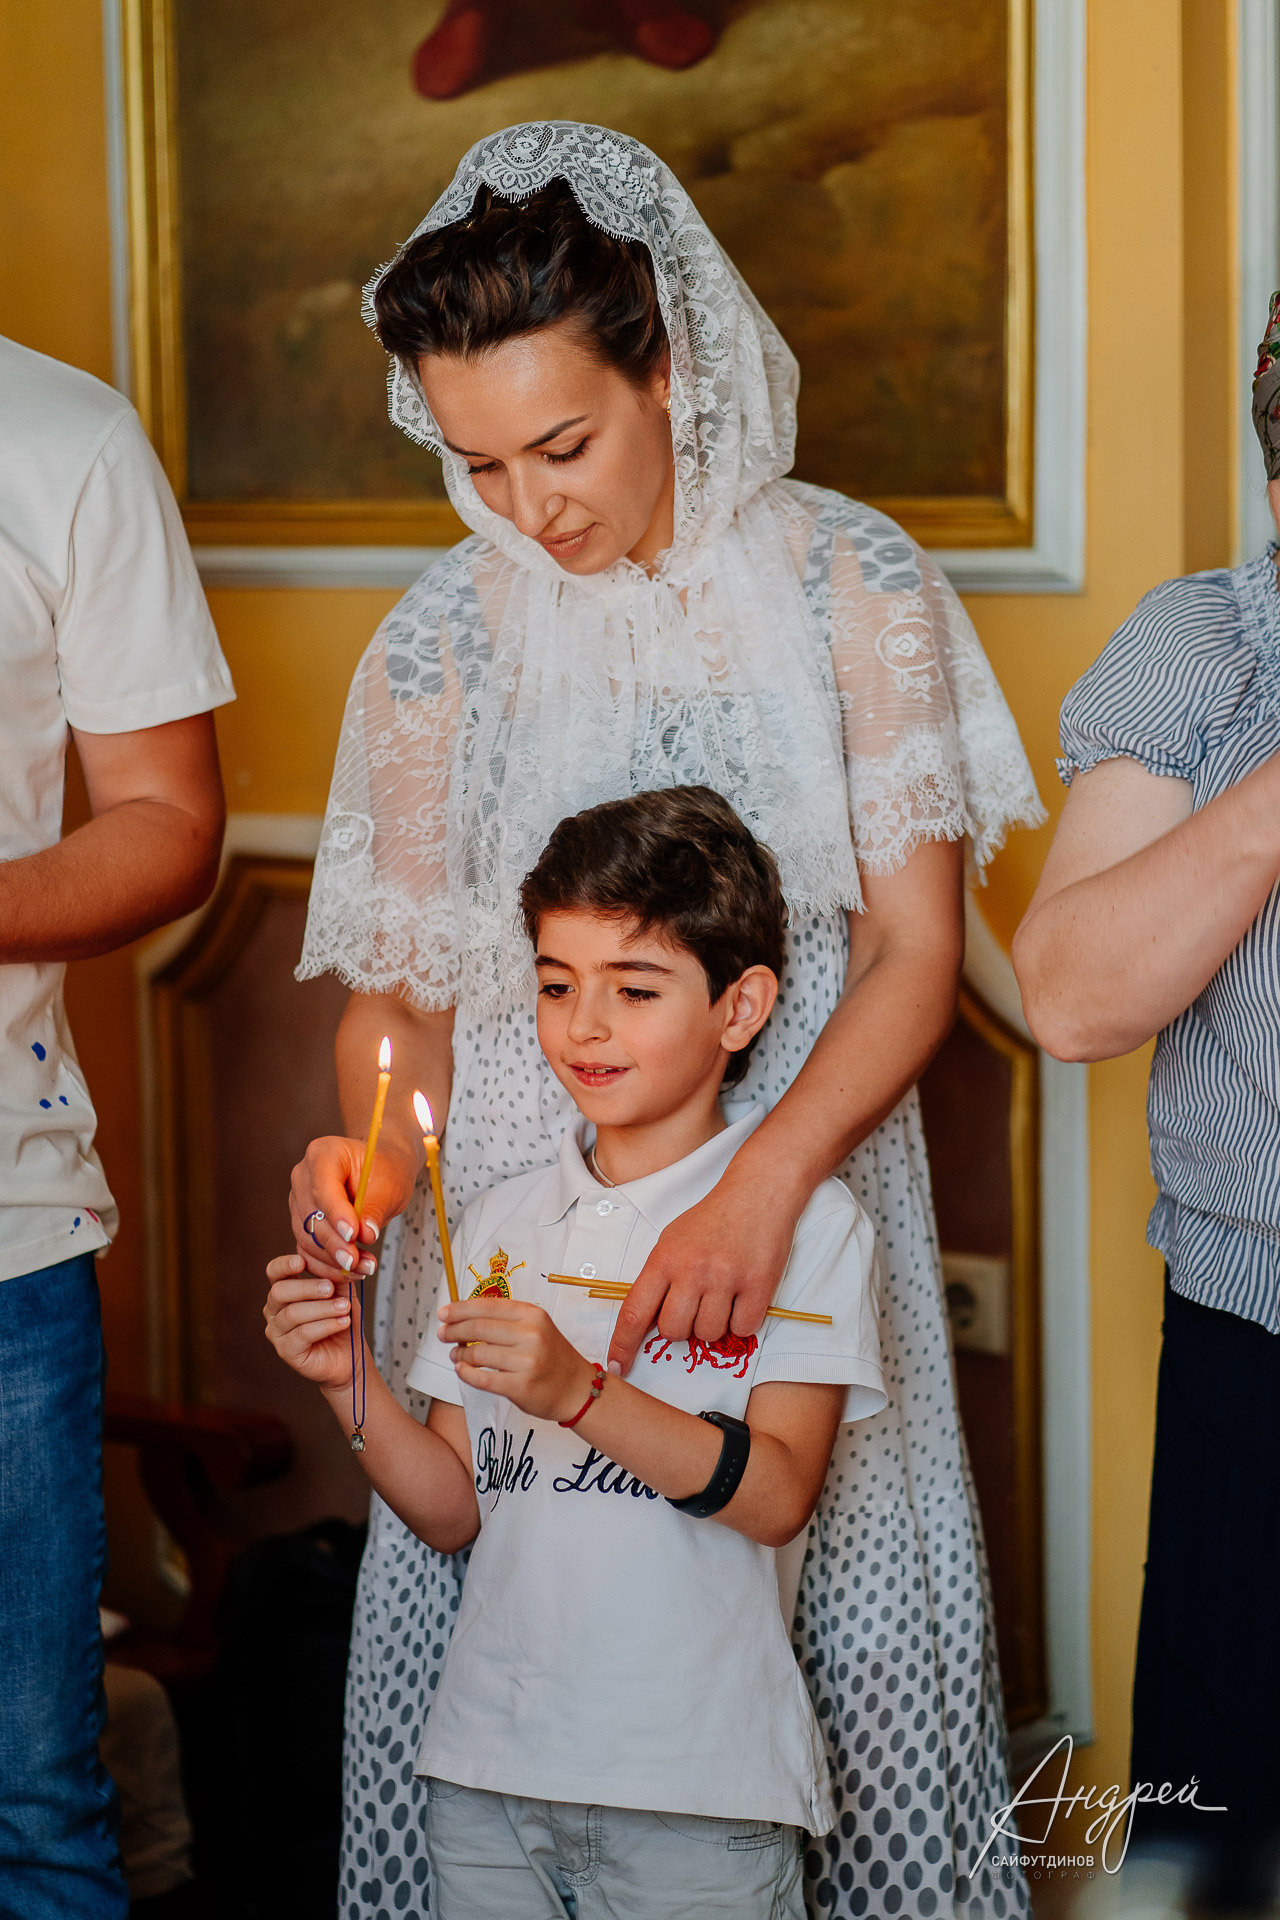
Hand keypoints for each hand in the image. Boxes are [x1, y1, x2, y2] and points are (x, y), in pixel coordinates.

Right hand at [264, 1255, 358, 1390]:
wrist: (349, 1354)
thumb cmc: (342, 1319)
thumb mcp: (342, 1291)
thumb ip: (336, 1275)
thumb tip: (338, 1257)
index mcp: (285, 1289)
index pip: (274, 1271)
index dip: (284, 1265)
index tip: (301, 1261)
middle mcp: (274, 1309)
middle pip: (279, 1292)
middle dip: (307, 1288)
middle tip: (330, 1288)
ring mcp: (276, 1331)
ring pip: (293, 1314)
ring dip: (323, 1308)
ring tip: (344, 1307)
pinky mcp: (285, 1350)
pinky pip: (302, 1334)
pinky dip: (325, 1326)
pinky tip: (342, 1322)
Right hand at [288, 1134, 417, 1280]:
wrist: (382, 1170)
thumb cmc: (386, 1170)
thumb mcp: (390, 1184)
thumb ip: (374, 1208)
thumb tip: (365, 1234)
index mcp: (322, 1153)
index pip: (322, 1186)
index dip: (336, 1213)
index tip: (354, 1234)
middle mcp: (303, 1176)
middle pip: (311, 1216)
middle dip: (336, 1243)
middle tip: (358, 1261)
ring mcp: (299, 1200)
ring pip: (307, 1237)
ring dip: (334, 1259)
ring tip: (364, 1267)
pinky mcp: (301, 1223)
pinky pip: (307, 1249)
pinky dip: (327, 1266)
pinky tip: (351, 1273)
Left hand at [438, 1297, 594, 1422]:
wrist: (577, 1388)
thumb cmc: (552, 1356)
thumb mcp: (537, 1327)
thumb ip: (507, 1320)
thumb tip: (465, 1316)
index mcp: (532, 1315)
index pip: (487, 1306)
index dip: (460, 1309)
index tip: (444, 1314)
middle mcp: (531, 1335)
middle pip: (479, 1328)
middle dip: (454, 1330)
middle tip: (443, 1334)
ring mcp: (527, 1362)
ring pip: (478, 1354)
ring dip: (460, 1354)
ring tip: (456, 1354)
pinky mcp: (521, 1386)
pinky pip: (482, 1379)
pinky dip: (466, 1374)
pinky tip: (462, 1370)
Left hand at [607, 1159, 805, 1372]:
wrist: (758, 1192)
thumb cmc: (712, 1220)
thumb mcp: (672, 1241)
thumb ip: (659, 1279)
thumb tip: (646, 1324)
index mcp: (665, 1258)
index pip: (635, 1312)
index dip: (623, 1344)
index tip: (617, 1366)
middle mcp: (693, 1269)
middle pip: (674, 1331)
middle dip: (681, 1329)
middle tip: (695, 1305)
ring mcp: (727, 1278)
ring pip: (709, 1333)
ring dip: (714, 1324)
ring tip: (721, 1296)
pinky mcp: (759, 1285)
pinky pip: (743, 1329)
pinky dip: (742, 1321)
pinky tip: (743, 1297)